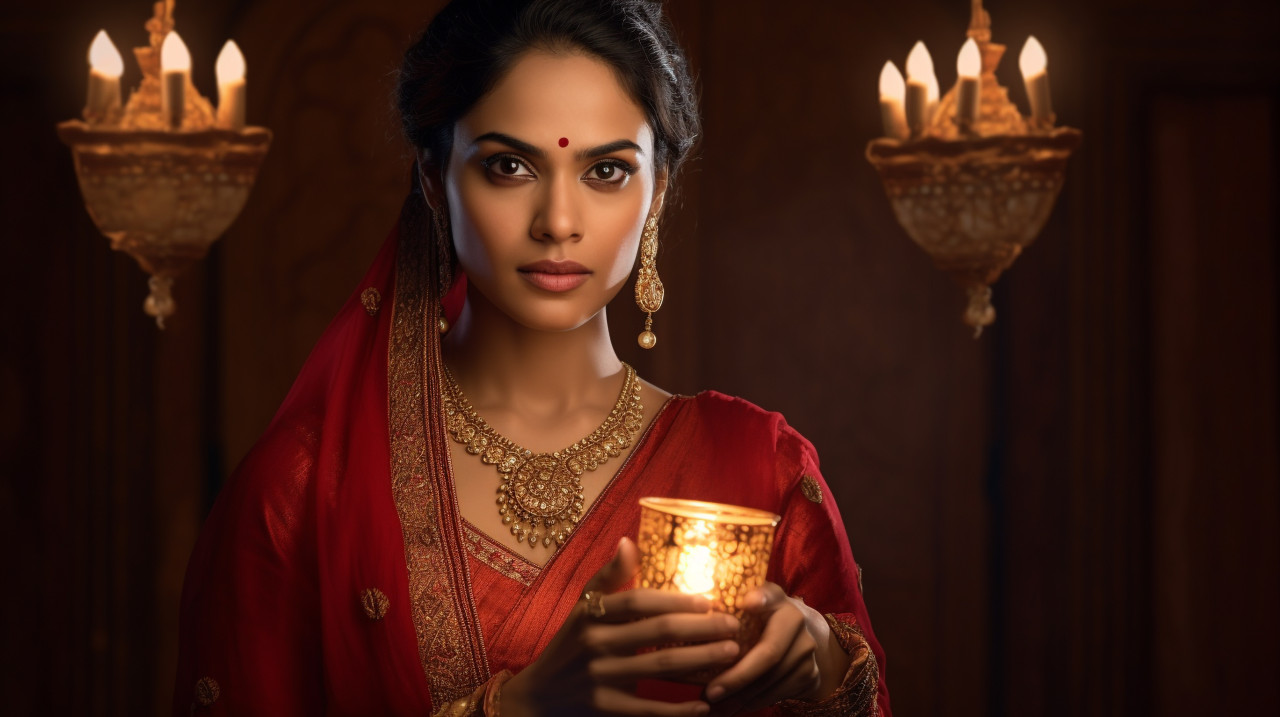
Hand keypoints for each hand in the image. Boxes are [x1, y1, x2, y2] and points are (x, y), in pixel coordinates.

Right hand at [501, 537, 742, 716]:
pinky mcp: (605, 708)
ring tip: (731, 654)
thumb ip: (608, 576)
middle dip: (701, 628)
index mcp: (590, 614)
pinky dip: (680, 710)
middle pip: (657, 632)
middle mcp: (594, 643)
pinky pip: (650, 710)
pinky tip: (706, 704)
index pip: (639, 600)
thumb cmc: (571, 644)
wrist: (540, 695)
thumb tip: (628, 540)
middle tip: (733, 626)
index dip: (676, 599)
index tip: (710, 600)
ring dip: (701, 660)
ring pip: (660, 666)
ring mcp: (600, 678)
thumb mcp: (582, 607)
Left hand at [701, 584, 850, 713]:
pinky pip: (778, 694)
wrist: (802, 636)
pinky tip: (731, 709)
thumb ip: (743, 599)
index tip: (747, 602)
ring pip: (772, 681)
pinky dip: (752, 704)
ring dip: (740, 698)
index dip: (762, 599)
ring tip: (714, 708)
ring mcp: (808, 652)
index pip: (771, 596)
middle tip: (710, 693)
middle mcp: (799, 624)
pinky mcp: (810, 675)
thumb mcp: (755, 602)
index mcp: (780, 602)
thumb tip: (736, 600)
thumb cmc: (764, 619)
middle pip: (769, 655)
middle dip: (737, 677)